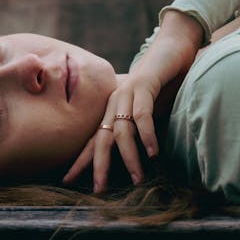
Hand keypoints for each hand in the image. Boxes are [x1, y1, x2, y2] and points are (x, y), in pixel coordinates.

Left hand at [63, 73, 159, 190]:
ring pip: (122, 131)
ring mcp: (127, 92)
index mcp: (111, 109)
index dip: (81, 160)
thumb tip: (137, 159)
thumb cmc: (161, 84)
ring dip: (130, 157)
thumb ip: (138, 130)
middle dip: (98, 166)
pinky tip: (152, 153)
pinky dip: (147, 135)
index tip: (68, 180)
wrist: (172, 49)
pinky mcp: (144, 84)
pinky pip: (142, 115)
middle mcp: (113, 102)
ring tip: (138, 179)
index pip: (93, 139)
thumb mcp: (147, 110)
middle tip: (98, 189)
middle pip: (101, 139)